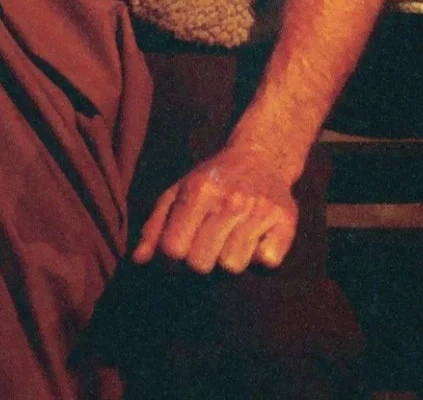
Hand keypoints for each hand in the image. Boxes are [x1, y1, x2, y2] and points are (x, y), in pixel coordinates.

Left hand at [131, 144, 297, 274]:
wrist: (262, 156)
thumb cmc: (213, 180)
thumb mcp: (178, 192)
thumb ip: (155, 226)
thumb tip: (137, 261)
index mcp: (198, 190)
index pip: (173, 249)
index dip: (169, 262)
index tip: (176, 257)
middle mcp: (229, 199)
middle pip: (200, 264)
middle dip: (198, 263)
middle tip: (205, 247)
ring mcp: (259, 210)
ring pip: (232, 267)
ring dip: (229, 261)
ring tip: (230, 240)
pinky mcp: (285, 222)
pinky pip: (266, 264)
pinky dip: (259, 259)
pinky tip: (255, 241)